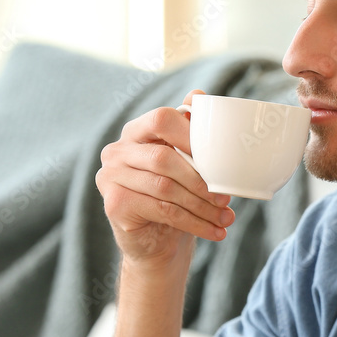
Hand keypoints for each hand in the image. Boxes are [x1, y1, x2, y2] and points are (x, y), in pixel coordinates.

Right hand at [96, 89, 234, 270]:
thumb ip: (189, 129)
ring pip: (165, 187)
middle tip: (226, 198)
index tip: (218, 158)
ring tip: (225, 218)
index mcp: (136, 131)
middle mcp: (116, 150)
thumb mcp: (186, 161)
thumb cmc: (176, 193)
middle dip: (201, 180)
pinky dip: (193, 222)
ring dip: (201, 206)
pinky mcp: (114, 204)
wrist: (157, 241)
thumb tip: (199, 95)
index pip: (161, 119)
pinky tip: (213, 231)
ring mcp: (109, 177)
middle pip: (164, 157)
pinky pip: (161, 210)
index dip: (191, 134)